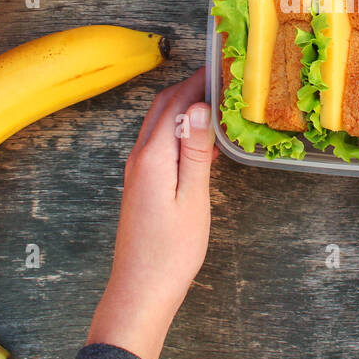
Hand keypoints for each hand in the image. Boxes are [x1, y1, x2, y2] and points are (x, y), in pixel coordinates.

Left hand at [86, 68, 215, 358]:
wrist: (140, 290)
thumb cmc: (171, 252)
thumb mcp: (192, 198)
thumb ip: (194, 151)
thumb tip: (199, 107)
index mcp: (153, 157)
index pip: (175, 103)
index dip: (197, 81)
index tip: (222, 68)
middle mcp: (139, 158)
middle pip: (162, 107)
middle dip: (189, 87)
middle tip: (221, 79)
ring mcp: (136, 172)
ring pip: (158, 124)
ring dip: (183, 107)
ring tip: (215, 102)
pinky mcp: (140, 185)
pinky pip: (158, 143)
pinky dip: (177, 130)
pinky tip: (200, 141)